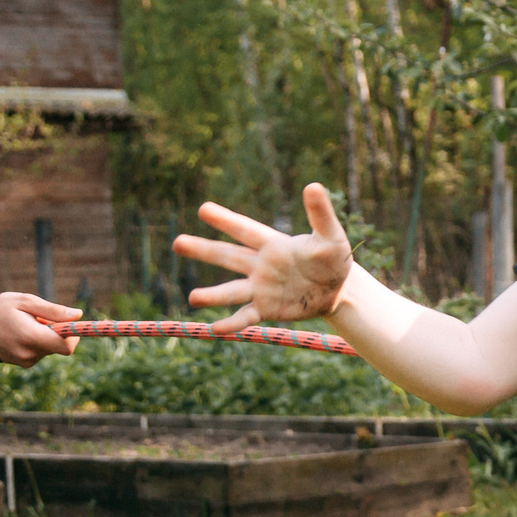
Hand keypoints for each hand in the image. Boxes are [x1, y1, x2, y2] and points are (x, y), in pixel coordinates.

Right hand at [0, 294, 81, 366]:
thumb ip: (53, 311)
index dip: (73, 334)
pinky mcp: (21, 363)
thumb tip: (78, 316)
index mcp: (32, 337)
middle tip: (39, 317)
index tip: (67, 322)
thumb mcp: (26, 302)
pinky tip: (20, 333)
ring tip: (25, 323)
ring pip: (49, 349)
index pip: (66, 346)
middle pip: (59, 346)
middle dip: (57, 332)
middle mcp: (29, 354)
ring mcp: (24, 361)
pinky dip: (36, 342)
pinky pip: (38, 352)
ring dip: (45, 336)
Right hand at [176, 183, 353, 331]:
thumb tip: (313, 186)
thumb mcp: (331, 237)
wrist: (338, 289)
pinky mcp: (267, 309)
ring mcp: (261, 288)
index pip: (246, 230)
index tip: (204, 209)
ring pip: (232, 290)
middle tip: (177, 242)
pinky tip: (215, 329)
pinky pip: (246, 316)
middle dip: (204, 250)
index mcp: (273, 244)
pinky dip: (232, 323)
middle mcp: (261, 265)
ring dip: (213, 295)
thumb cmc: (332, 258)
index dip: (227, 221)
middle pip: (228, 256)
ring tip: (192, 298)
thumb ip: (320, 215)